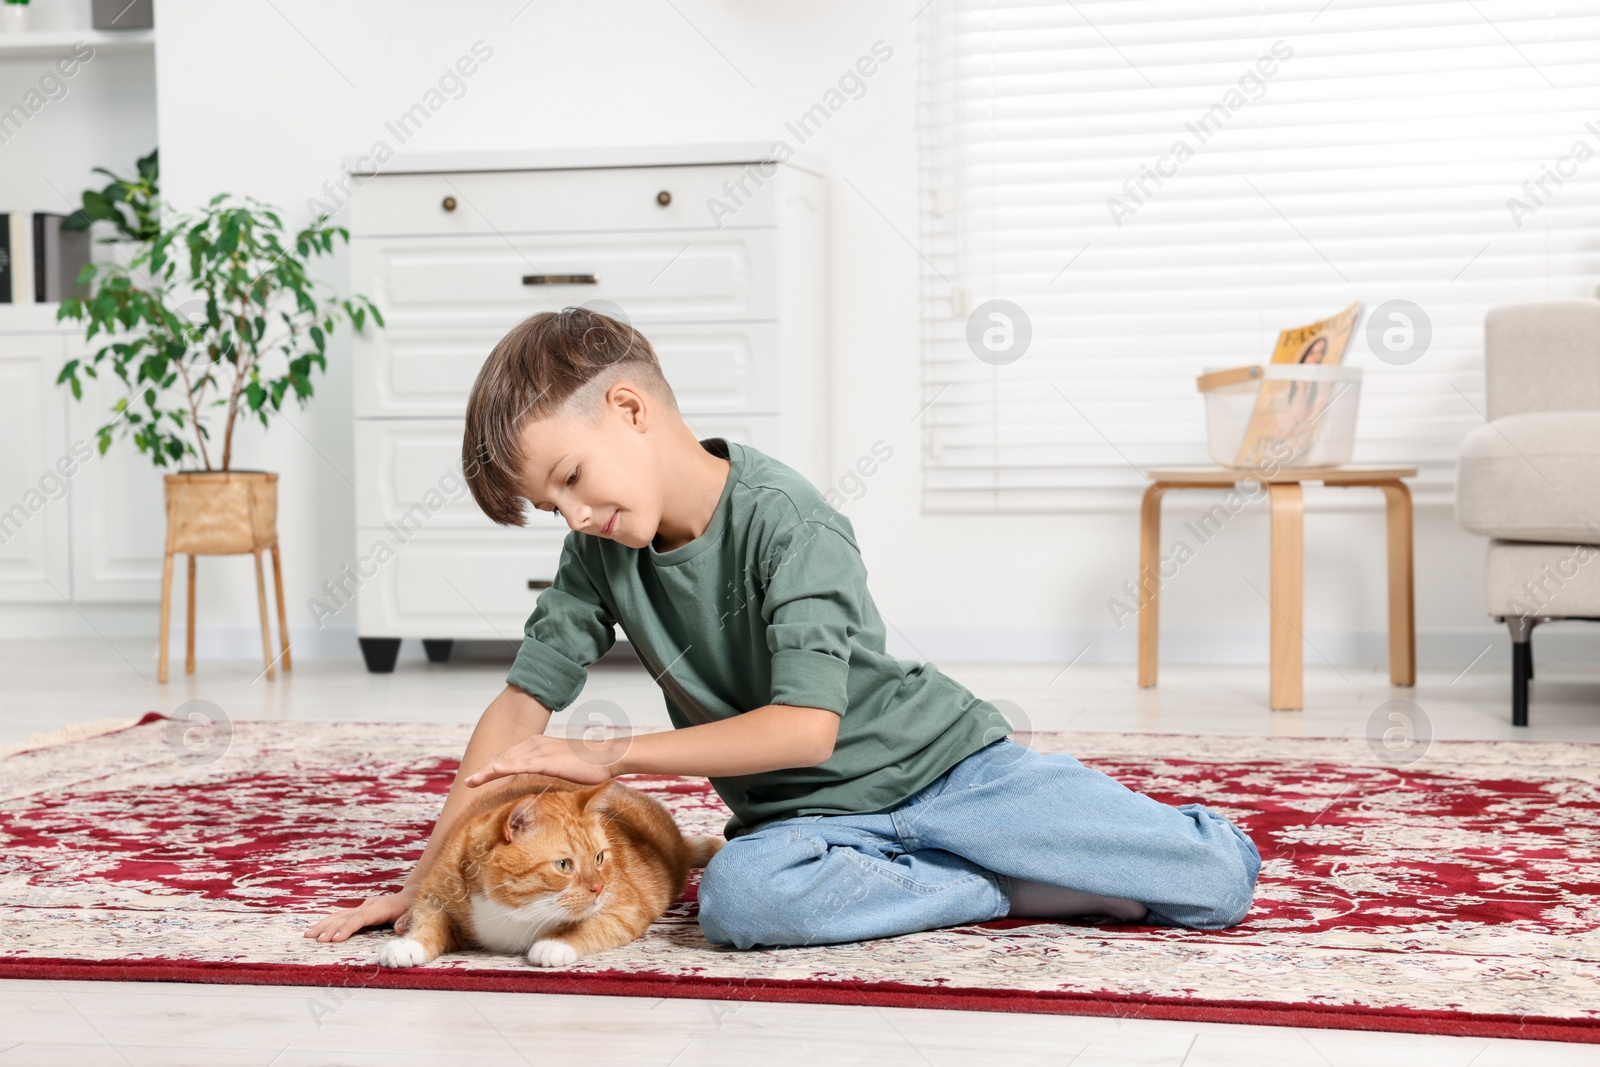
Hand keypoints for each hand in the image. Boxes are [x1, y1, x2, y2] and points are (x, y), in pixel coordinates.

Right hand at [304, 890, 415, 942]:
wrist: (414, 895)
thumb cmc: (415, 908)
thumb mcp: (416, 914)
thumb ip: (408, 921)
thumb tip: (397, 928)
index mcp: (381, 908)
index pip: (360, 918)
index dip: (347, 928)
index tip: (335, 939)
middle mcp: (368, 906)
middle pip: (345, 917)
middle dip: (330, 928)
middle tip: (316, 940)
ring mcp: (363, 907)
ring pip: (339, 915)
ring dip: (323, 925)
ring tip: (308, 935)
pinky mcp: (359, 911)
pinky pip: (340, 917)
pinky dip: (327, 923)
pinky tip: (315, 931)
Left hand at [463, 733, 623, 787]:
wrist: (607, 757)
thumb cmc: (590, 764)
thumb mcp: (564, 765)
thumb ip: (551, 770)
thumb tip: (546, 784)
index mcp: (538, 744)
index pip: (510, 755)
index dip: (493, 765)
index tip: (479, 777)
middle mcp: (536, 743)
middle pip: (503, 757)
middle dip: (484, 769)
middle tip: (468, 782)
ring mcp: (540, 751)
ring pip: (506, 760)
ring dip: (487, 771)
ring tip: (471, 781)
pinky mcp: (545, 760)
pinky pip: (519, 764)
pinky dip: (503, 768)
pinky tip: (491, 773)